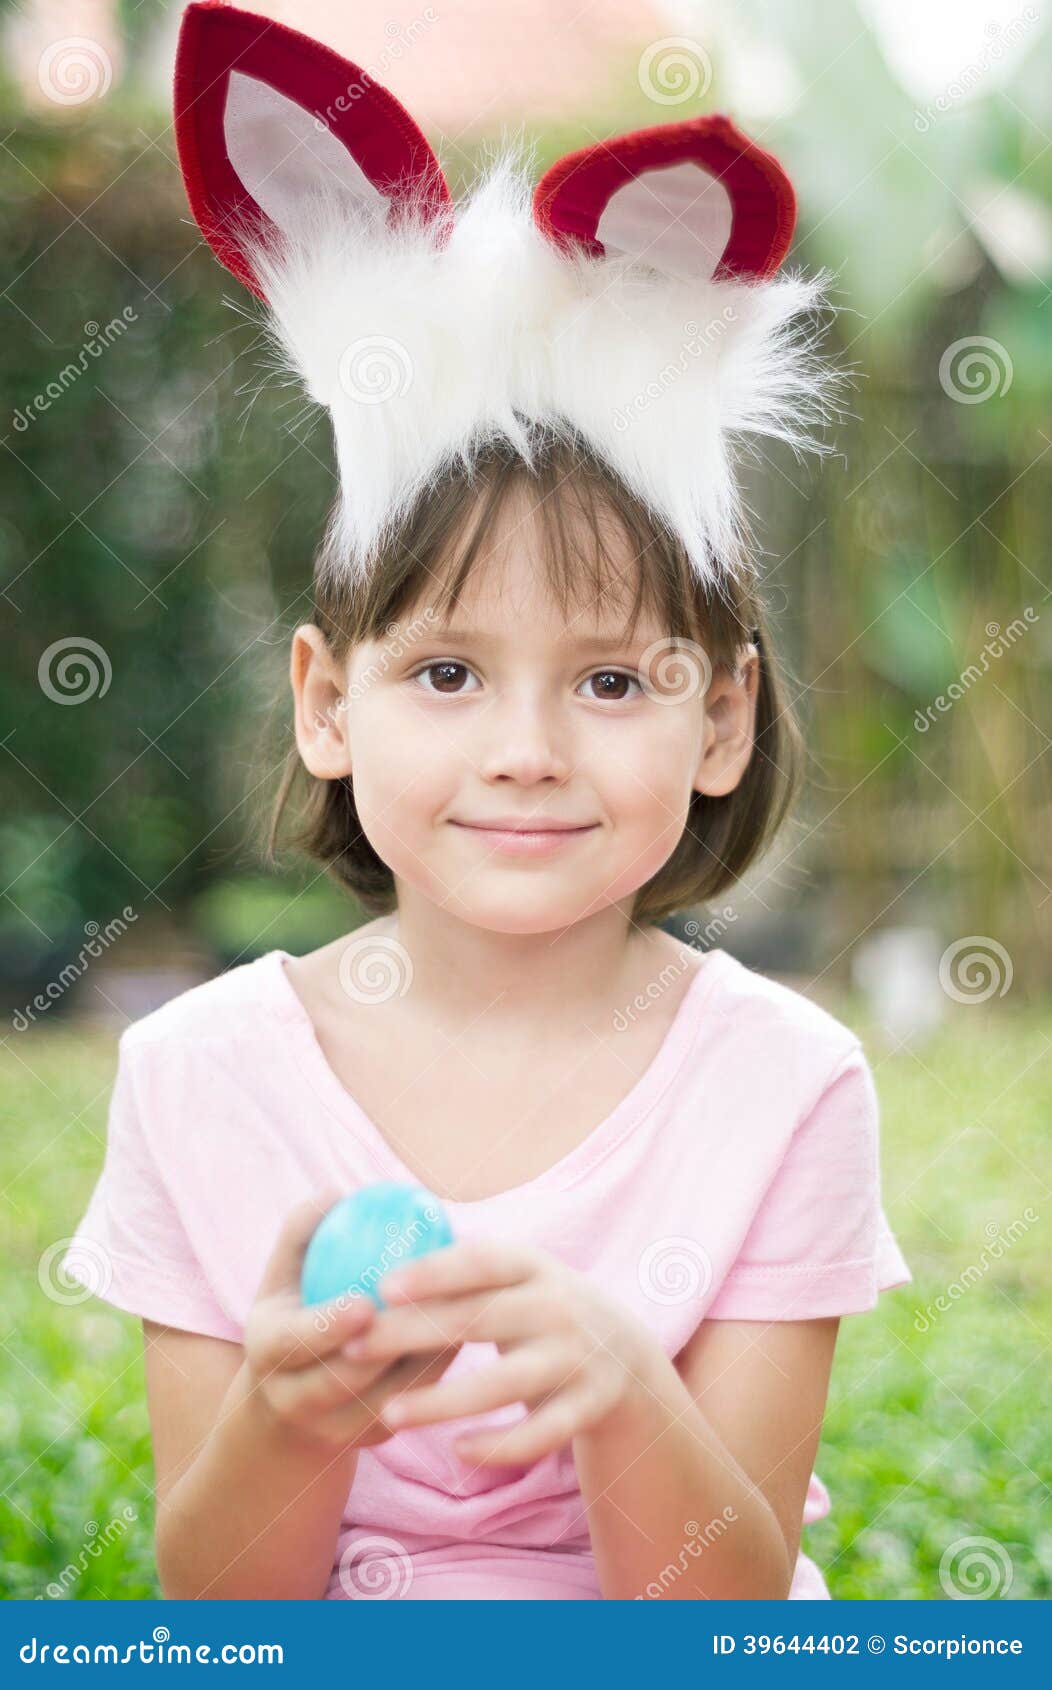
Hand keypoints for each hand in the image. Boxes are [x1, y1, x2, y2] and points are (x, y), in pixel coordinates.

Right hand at [243, 1190, 460, 1452]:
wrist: (291, 1404)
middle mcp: (293, 1400)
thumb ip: (303, 1233)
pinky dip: (436, 1368)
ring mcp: (334, 1429)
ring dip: (421, 1356)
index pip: (293, 1343)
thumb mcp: (284, 1276)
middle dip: (383, 1349)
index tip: (365, 1303)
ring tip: (455, 1312)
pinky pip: (411, 1404)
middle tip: (426, 1306)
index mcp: (266, 1353)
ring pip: (386, 1398)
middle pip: (341, 1381)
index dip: (328, 1327)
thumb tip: (336, 1193)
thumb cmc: (294, 1313)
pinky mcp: (373, 1439)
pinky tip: (464, 1329)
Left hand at [341, 1239, 658, 1464]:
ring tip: (389, 1412)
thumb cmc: (542, 1311)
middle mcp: (558, 1307)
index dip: (433, 1271)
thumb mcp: (519, 1279)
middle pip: (478, 1319)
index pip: (481, 1261)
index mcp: (535, 1266)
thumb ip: (466, 1273)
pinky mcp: (588, 1407)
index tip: (382, 1285)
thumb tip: (376, 1252)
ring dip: (443, 1401)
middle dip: (413, 1334)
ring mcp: (576, 1358)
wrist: (627, 1357)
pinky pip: (540, 1434)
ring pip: (503, 1384)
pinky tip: (458, 1451)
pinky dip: (500, 1446)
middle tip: (355, 1347)